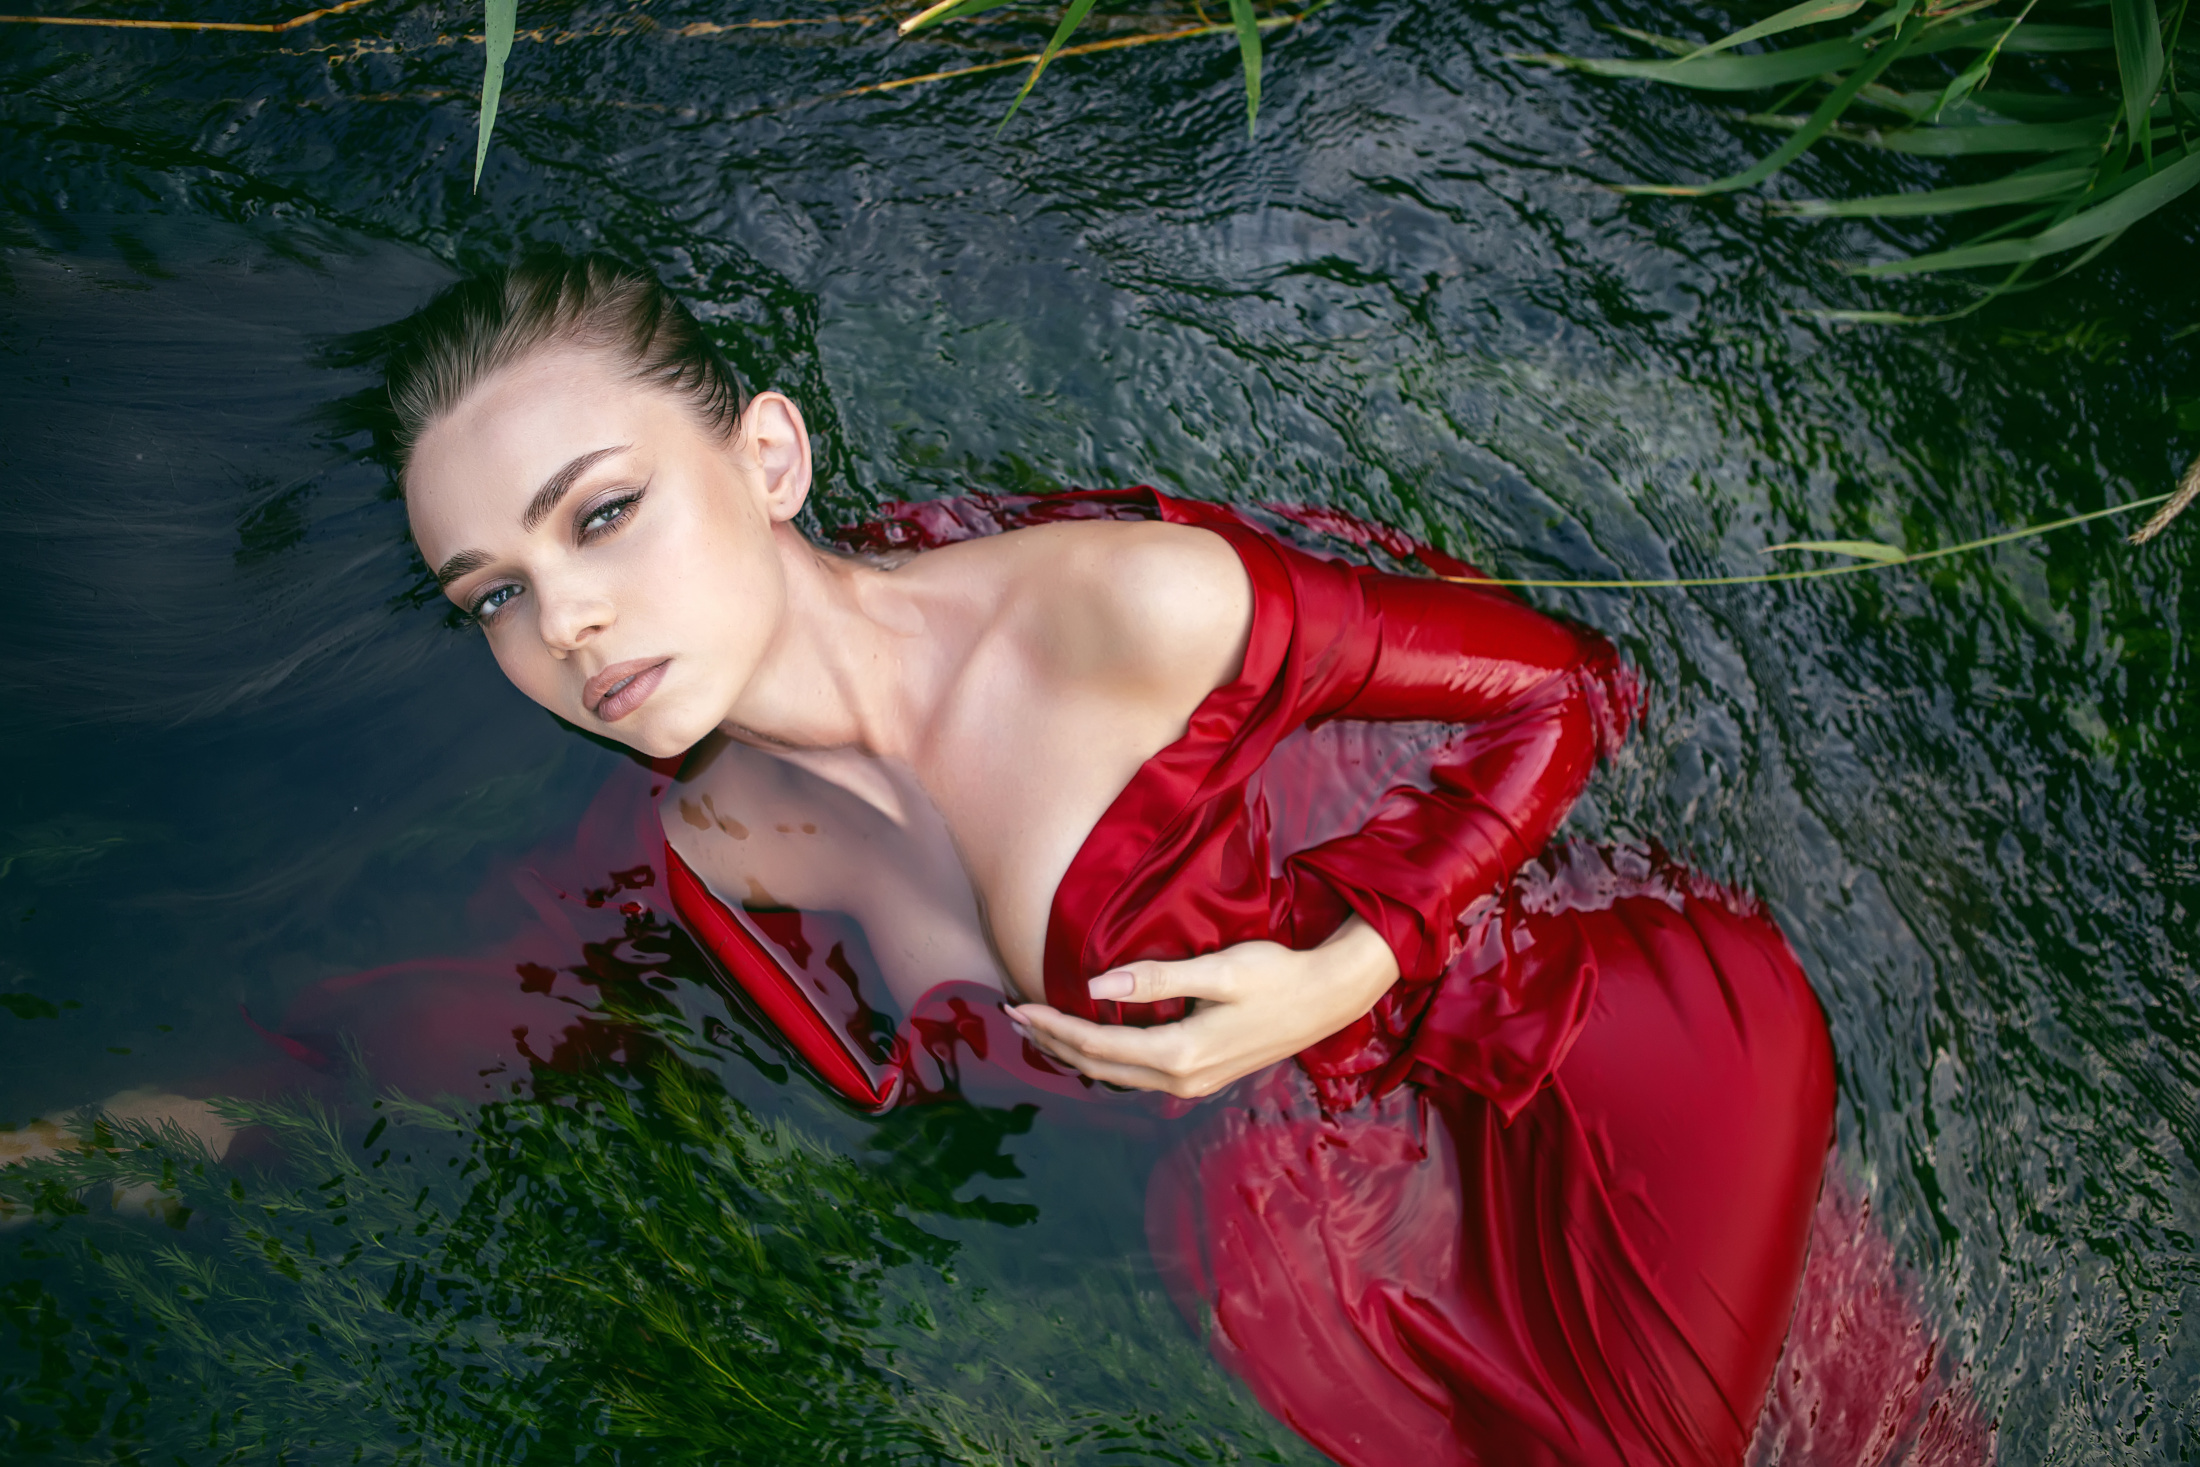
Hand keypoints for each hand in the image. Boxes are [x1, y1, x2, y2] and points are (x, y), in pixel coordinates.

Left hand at [1004, 917, 1399, 1099]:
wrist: (1326, 999)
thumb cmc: (1276, 975)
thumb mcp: (1219, 969)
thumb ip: (1157, 978)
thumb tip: (1097, 985)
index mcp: (1180, 1054)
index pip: (1097, 1044)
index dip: (1053, 1026)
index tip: (1019, 1006)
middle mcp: (1181, 1079)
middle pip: (1098, 1066)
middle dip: (1051, 1042)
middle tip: (1012, 1018)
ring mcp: (1192, 1084)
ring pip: (1115, 1074)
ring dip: (1073, 1053)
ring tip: (1037, 1030)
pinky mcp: (1200, 1077)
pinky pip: (1136, 1074)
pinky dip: (1102, 1058)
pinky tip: (1089, 1041)